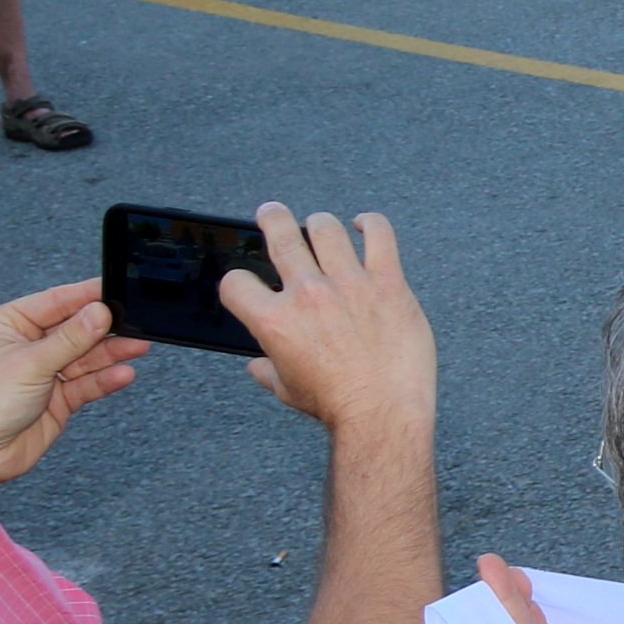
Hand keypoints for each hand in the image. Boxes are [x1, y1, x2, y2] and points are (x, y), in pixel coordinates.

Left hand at [0, 281, 147, 488]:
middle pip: (75, 329)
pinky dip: (105, 379)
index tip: (119, 288)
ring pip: (85, 357)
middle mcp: (27, 345)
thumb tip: (100, 312)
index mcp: (9, 324)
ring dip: (111, 353)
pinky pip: (86, 384)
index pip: (56, 301)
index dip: (88, 295)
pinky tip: (123, 374)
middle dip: (105, 327)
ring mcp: (43, 373)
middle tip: (136, 322)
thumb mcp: (29, 363)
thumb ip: (70, 338)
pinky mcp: (56, 399)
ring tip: (138, 347)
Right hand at [228, 206, 436, 438]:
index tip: (246, 283)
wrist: (382, 411)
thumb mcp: (287, 390)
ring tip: (319, 224)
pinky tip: (365, 225)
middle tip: (271, 212)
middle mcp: (307, 294)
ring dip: (319, 223)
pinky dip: (371, 224)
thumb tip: (257, 366)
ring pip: (326, 229)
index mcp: (275, 321)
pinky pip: (380, 236)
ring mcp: (348, 284)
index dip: (237, 282)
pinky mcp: (387, 282)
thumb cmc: (337, 404)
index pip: (236, 283)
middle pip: (280, 236)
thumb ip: (267, 370)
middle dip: (271, 218)